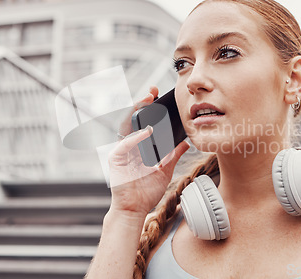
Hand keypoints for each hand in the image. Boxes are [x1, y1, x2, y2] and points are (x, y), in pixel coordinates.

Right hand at [108, 87, 189, 217]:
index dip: (148, 108)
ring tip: (148, 102)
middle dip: (141, 103)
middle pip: (132, 119)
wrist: (135, 210)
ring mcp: (121, 151)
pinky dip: (135, 137)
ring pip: (126, 126)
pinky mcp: (116, 159)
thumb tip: (185, 143)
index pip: (142, 122)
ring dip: (136, 113)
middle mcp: (128, 145)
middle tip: (152, 91)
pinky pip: (124, 144)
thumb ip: (172, 155)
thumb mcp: (165, 170)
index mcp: (138, 146)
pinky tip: (146, 132)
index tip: (157, 95)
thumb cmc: (146, 192)